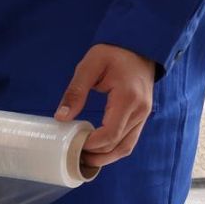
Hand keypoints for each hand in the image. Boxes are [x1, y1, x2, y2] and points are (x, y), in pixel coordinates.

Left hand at [55, 43, 155, 168]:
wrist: (140, 45)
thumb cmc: (113, 53)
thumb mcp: (89, 66)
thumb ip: (75, 92)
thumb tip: (61, 117)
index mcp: (128, 99)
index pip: (109, 135)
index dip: (89, 145)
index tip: (71, 144)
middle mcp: (140, 111)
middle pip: (117, 146)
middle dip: (94, 155)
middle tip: (72, 155)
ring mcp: (144, 115)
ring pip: (126, 147)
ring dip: (105, 157)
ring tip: (82, 158)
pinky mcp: (142, 116)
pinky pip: (129, 140)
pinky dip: (112, 149)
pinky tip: (95, 149)